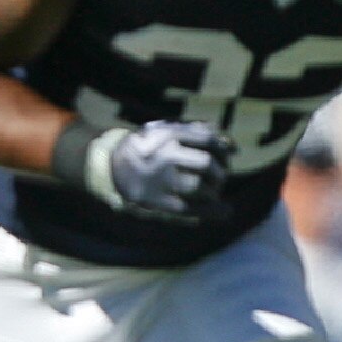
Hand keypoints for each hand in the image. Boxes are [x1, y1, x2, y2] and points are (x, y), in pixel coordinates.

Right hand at [87, 120, 233, 221]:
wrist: (110, 167)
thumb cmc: (146, 147)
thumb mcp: (164, 129)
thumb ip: (195, 131)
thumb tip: (231, 145)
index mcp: (166, 135)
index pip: (206, 139)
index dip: (224, 146)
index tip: (231, 152)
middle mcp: (164, 156)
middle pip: (205, 163)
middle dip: (219, 169)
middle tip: (220, 174)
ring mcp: (160, 180)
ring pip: (200, 187)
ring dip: (213, 190)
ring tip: (213, 189)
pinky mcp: (157, 202)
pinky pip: (190, 209)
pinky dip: (212, 212)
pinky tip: (225, 211)